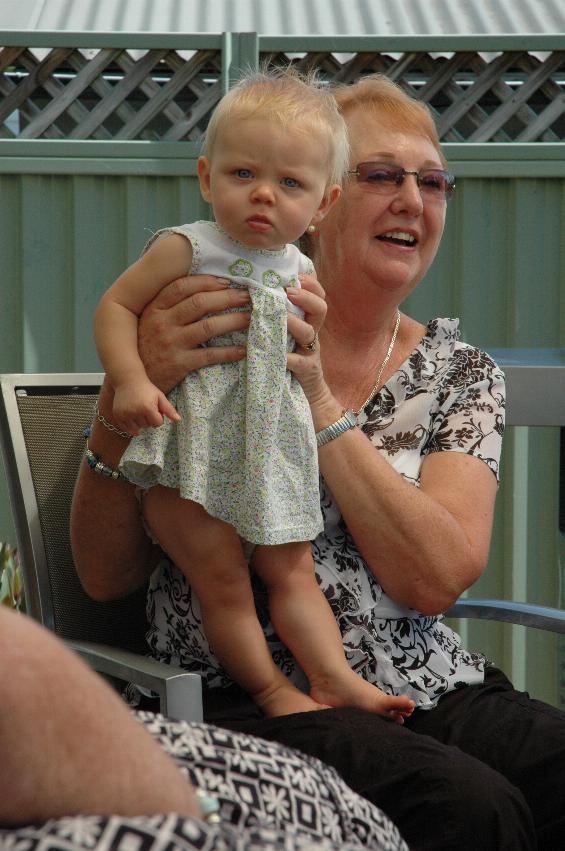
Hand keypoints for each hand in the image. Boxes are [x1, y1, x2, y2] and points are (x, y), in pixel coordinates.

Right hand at [112, 380, 180, 435]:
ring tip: (138, 410)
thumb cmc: (146, 389)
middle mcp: (135, 412)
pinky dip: (130, 426)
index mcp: (147, 408)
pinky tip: (132, 416)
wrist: (128, 380)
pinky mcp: (118, 416)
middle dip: (149, 419)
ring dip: (140, 422)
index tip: (155, 408)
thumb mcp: (160, 397)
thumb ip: (169, 409)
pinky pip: (126, 429)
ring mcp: (125, 414)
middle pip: (147, 426)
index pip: (157, 424)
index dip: (158, 417)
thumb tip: (179, 420)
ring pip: (137, 429)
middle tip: (145, 407)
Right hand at [138, 275, 249, 393]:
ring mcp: (171, 343)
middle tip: (246, 296)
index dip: (206, 282)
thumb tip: (201, 290)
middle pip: (200, 303)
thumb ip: (167, 307)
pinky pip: (209, 356)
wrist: (134, 382)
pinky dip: (229, 352)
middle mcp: (162, 323)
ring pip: (208, 327)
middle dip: (226, 297)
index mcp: (154, 309)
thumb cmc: (146, 348)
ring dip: (233, 321)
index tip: (226, 281)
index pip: (182, 287)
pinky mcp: (179, 364)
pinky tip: (242, 350)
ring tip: (250, 318)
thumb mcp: (149, 322)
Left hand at [286, 274, 332, 409]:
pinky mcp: (306, 372)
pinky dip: (288, 358)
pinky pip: (299, 363)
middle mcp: (313, 335)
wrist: (310, 397)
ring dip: (294, 322)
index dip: (311, 283)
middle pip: (321, 309)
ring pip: (309, 332)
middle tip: (288, 291)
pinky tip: (277, 355)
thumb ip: (282, 318)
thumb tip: (258, 294)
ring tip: (280, 317)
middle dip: (306, 297)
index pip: (318, 296)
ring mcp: (311, 352)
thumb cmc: (292, 361)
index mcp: (309, 323)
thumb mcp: (289, 337)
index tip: (296, 275)